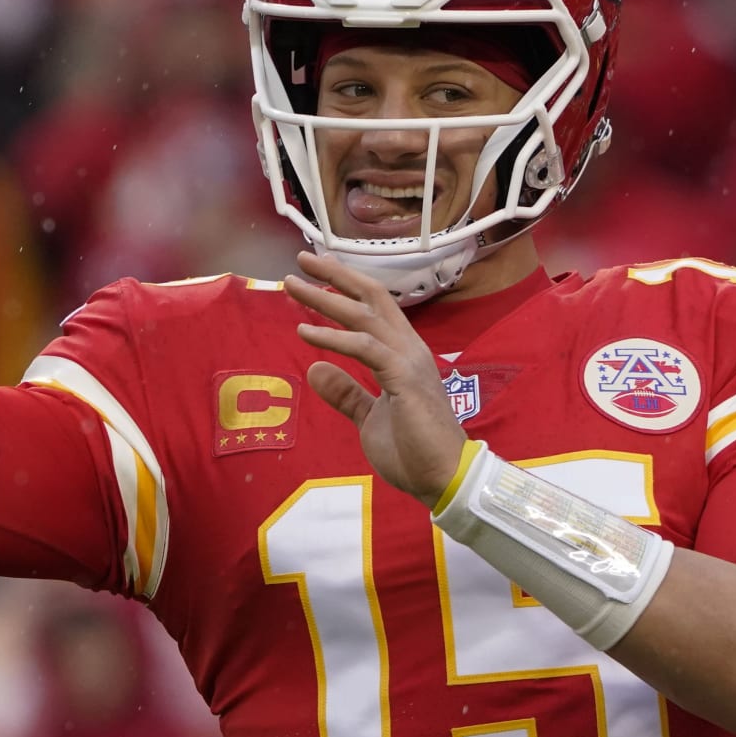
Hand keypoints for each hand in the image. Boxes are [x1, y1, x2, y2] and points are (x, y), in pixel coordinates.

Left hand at [284, 250, 467, 507]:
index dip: (345, 287)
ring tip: (293, 286)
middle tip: (301, 259)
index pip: (375, 308)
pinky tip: (305, 332)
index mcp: (404, 355)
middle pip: (371, 298)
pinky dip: (333, 337)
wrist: (442, 478)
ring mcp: (409, 361)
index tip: (314, 274)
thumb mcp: (370, 418)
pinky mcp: (404, 378)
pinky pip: (364, 347)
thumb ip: (347, 394)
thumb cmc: (413, 451)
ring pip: (364, 316)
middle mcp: (409, 349)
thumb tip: (315, 370)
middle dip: (334, 276)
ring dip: (325, 298)